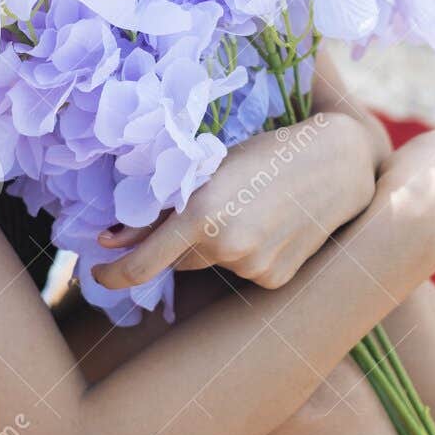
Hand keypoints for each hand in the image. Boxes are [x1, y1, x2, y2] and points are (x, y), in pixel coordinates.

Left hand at [89, 112, 376, 291]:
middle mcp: (226, 248)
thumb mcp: (208, 169)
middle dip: (175, 243)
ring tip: (245, 209)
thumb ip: (158, 209)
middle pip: (176, 262)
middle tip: (200, 210)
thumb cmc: (265, 154)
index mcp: (202, 215)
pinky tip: (267, 226)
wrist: (337, 164)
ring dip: (211, 247)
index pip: (142, 266)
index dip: (113, 274)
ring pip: (209, 266)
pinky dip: (241, 255)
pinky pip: (239, 273)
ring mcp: (253, 268)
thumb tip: (109, 239)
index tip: (97, 271)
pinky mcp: (274, 280)